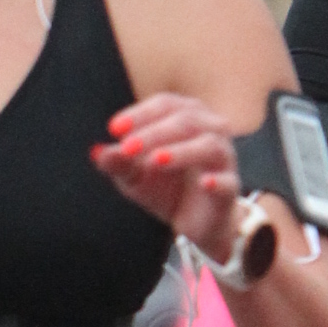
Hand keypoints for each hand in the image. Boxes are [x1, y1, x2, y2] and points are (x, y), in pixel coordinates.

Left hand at [91, 93, 241, 261]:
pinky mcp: (230, 188)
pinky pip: (228, 181)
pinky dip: (217, 181)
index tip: (114, 129)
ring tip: (155, 160)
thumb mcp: (134, 176)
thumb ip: (118, 163)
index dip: (140, 114)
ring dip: (181, 151)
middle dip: (154, 132)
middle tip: (128, 147)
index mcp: (188, 116)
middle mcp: (211, 130)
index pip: (166, 104)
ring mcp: (224, 158)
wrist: (193, 222)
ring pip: (208, 144)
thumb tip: (96, 152)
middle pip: (187, 119)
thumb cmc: (165, 188)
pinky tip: (204, 183)